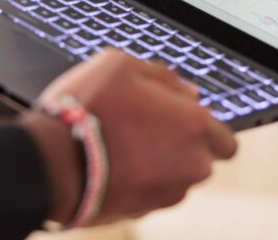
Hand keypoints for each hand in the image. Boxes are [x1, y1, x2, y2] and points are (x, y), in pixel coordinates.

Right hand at [21, 50, 237, 225]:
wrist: (51, 164)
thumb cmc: (87, 108)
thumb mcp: (121, 65)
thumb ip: (163, 76)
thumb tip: (186, 90)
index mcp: (195, 126)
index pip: (226, 136)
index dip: (204, 124)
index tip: (178, 116)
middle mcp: (192, 165)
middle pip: (201, 157)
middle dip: (182, 143)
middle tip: (147, 126)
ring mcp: (168, 193)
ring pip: (176, 176)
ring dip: (160, 161)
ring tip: (122, 142)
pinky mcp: (143, 212)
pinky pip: (152, 191)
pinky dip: (140, 179)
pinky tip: (113, 162)